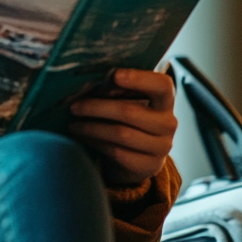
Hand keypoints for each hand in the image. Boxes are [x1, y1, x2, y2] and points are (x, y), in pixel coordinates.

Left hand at [69, 68, 176, 186]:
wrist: (138, 157)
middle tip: (74, 106)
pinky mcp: (148, 166)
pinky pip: (116, 151)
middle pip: (130, 112)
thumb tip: (100, 81)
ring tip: (72, 124)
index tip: (115, 75)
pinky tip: (81, 137)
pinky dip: (95, 142)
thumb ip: (118, 89)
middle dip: (97, 107)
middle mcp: (168, 123)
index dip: (139, 78)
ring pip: (120, 133)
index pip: (162, 85)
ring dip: (91, 127)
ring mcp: (161, 147)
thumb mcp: (128, 101)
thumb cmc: (129, 120)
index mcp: (165, 100)